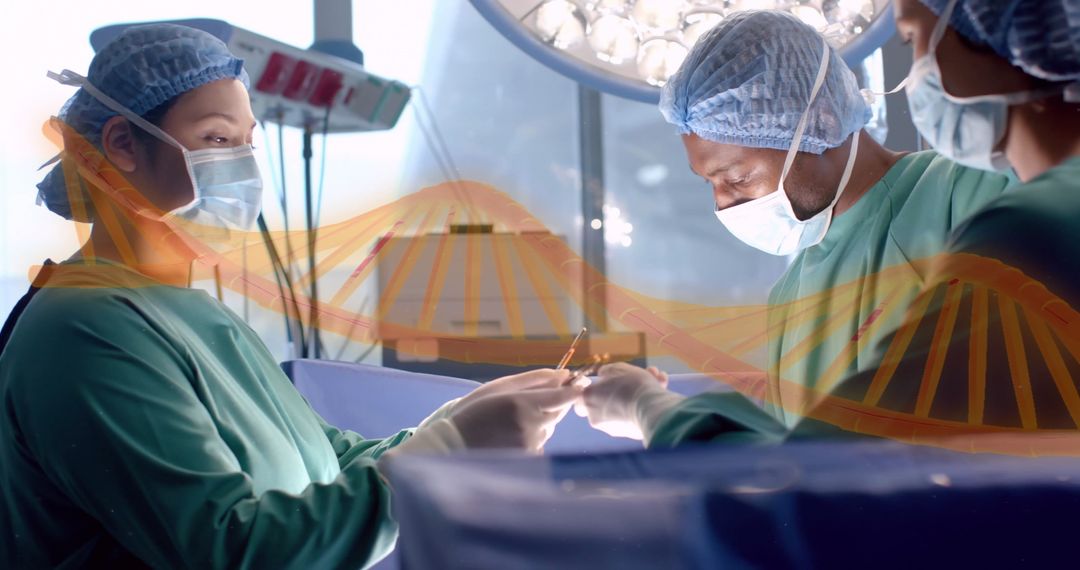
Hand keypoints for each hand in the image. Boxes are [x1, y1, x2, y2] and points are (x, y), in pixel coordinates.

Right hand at [450, 382, 582, 451]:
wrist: (454, 445)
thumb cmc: (474, 411)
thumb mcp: (499, 387)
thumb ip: (533, 380)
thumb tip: (563, 374)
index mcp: (522, 404)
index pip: (562, 397)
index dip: (574, 389)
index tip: (580, 382)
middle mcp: (531, 426)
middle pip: (559, 412)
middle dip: (554, 403)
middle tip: (531, 401)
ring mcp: (531, 446)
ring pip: (550, 427)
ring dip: (542, 420)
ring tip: (514, 421)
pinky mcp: (529, 459)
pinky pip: (541, 441)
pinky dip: (533, 435)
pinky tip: (513, 436)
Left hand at [578, 363, 669, 439]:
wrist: (650, 409)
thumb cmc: (630, 384)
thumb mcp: (617, 368)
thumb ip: (607, 372)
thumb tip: (603, 376)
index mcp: (588, 399)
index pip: (579, 397)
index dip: (591, 387)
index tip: (604, 381)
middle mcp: (595, 417)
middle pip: (606, 400)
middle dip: (623, 386)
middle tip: (637, 376)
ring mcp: (612, 428)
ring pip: (624, 405)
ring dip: (638, 391)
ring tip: (657, 377)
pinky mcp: (629, 434)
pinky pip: (634, 413)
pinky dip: (644, 402)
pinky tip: (660, 387)